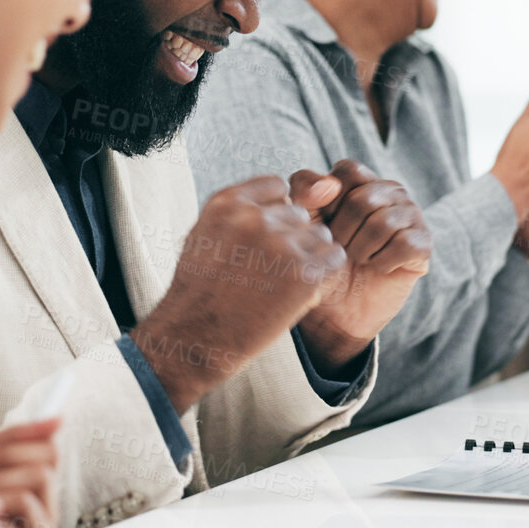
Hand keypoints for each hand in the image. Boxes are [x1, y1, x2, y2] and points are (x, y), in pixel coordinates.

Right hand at [132, 176, 346, 413]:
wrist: (194, 340)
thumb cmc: (200, 291)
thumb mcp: (205, 235)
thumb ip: (243, 211)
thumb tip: (292, 193)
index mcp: (227, 203)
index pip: (278, 187)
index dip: (277, 213)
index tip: (266, 239)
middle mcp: (254, 217)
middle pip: (300, 213)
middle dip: (292, 238)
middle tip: (270, 271)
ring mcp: (280, 243)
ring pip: (320, 234)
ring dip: (310, 257)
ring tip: (282, 284)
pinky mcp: (303, 273)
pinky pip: (334, 258)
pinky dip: (324, 275)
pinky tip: (301, 291)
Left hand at [291, 160, 432, 369]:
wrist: (335, 309)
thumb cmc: (319, 261)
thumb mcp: (300, 224)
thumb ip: (303, 192)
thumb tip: (329, 184)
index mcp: (361, 181)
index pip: (349, 170)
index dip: (329, 202)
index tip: (323, 225)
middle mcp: (390, 191)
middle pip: (363, 200)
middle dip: (342, 233)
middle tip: (340, 251)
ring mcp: (410, 215)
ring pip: (383, 223)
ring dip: (361, 251)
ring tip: (358, 260)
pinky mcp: (423, 243)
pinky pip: (404, 245)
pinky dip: (382, 263)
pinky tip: (377, 268)